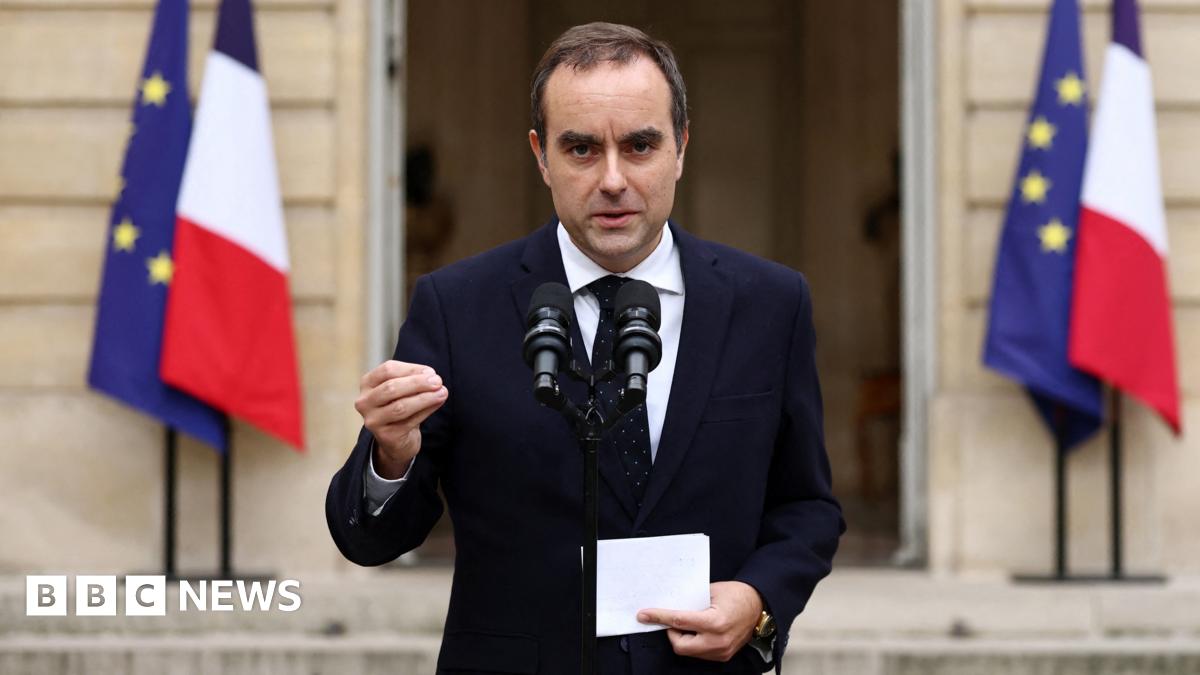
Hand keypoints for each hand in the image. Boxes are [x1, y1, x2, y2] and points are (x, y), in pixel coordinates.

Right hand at [355, 360, 447, 477]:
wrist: (396, 439)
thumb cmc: (400, 406)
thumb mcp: (404, 389)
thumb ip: (415, 380)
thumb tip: (432, 377)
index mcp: (367, 383)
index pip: (388, 370)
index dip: (411, 369)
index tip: (431, 372)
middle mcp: (365, 401)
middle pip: (392, 387)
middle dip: (418, 383)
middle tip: (438, 381)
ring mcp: (373, 420)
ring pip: (401, 406)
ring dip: (425, 398)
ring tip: (442, 393)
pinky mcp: (385, 435)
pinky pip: (409, 421)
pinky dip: (426, 411)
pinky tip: (437, 404)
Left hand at [637, 581, 762, 661]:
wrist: (759, 605)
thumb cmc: (736, 594)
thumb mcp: (710, 591)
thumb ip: (690, 601)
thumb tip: (670, 604)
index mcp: (714, 622)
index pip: (679, 621)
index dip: (659, 617)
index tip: (644, 615)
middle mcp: (718, 640)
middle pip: (680, 645)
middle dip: (672, 633)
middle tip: (673, 621)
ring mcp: (721, 651)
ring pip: (689, 651)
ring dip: (683, 639)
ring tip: (688, 624)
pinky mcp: (723, 655)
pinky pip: (700, 653)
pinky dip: (693, 643)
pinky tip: (697, 631)